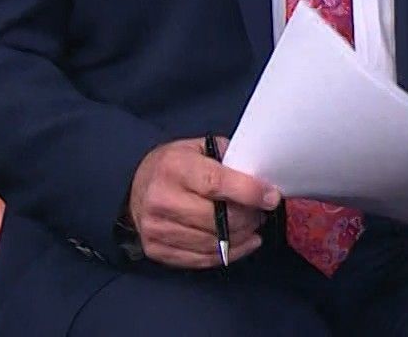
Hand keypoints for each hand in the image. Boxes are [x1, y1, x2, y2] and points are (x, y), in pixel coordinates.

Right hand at [126, 137, 278, 267]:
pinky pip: (201, 259)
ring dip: (242, 237)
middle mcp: (162, 199)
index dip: (249, 192)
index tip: (271, 197)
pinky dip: (228, 254)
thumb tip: (261, 178)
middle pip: (217, 219)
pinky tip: (243, 242)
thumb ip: (228, 159)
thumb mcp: (199, 148)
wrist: (135, 187)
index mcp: (175, 167)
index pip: (216, 183)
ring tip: (253, 225)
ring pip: (212, 243)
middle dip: (248, 218)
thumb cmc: (175, 166)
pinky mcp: (157, 250)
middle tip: (261, 212)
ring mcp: (157, 228)